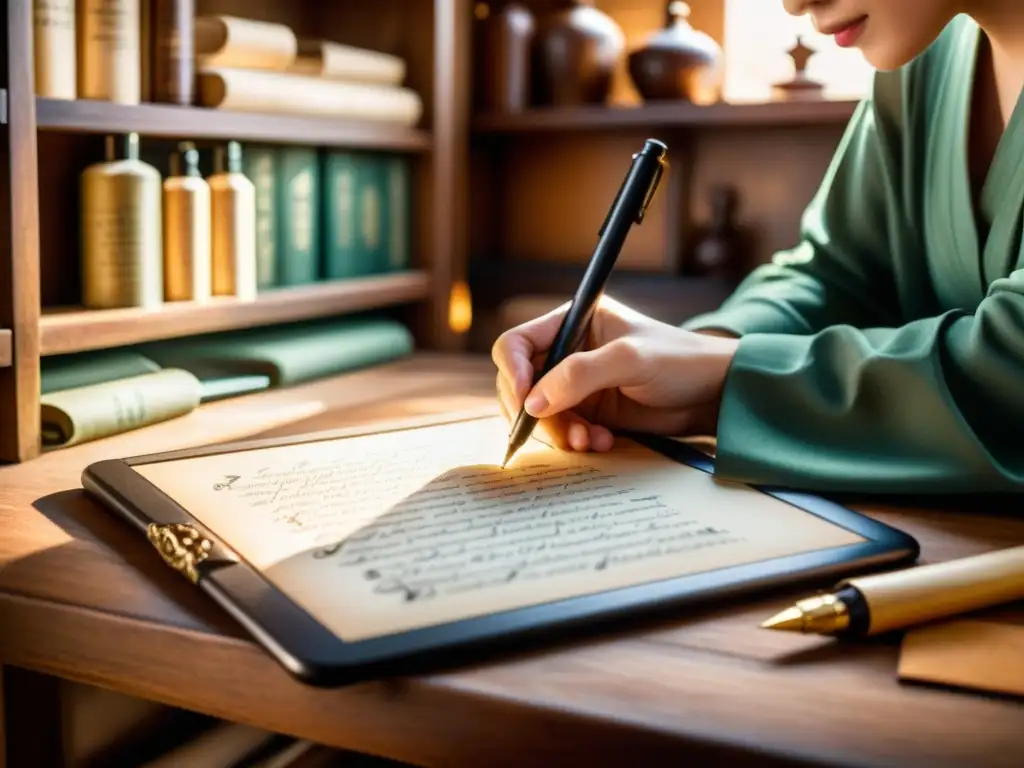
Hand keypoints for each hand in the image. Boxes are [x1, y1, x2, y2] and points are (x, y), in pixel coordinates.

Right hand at [491, 296, 739, 451]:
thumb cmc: (679, 361)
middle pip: (521, 384)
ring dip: (558, 431)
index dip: (514, 371)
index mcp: (573, 322)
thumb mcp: (629, 360)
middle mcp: (568, 351)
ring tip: (589, 441)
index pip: (518, 343)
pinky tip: (602, 442)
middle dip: (536, 411)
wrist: (714, 395)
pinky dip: (575, 440)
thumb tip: (533, 402)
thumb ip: (579, 375)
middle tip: (561, 431)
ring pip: (539, 413)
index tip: (526, 400)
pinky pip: (563, 431)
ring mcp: (576, 385)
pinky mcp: (589, 412)